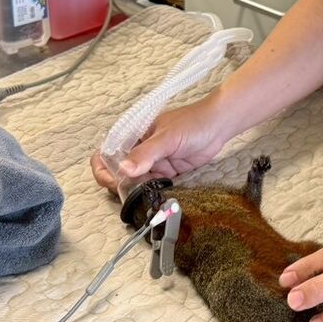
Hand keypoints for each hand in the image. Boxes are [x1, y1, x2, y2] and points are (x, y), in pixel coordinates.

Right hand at [90, 98, 229, 194]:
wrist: (219, 125)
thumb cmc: (191, 123)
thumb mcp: (167, 138)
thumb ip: (146, 154)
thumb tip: (123, 170)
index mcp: (133, 137)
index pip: (106, 154)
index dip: (103, 169)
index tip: (112, 182)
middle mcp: (139, 151)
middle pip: (118, 172)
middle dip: (119, 185)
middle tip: (131, 193)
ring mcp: (152, 163)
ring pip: (135, 182)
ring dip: (136, 192)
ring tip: (144, 197)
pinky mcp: (166, 173)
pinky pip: (152, 186)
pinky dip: (151, 194)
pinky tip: (154, 198)